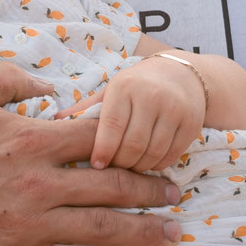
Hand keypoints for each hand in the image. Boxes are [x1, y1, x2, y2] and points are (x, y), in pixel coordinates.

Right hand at [0, 63, 182, 245]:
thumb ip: (8, 79)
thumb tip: (48, 86)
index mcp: (31, 140)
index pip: (98, 136)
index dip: (132, 138)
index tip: (154, 144)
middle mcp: (40, 183)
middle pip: (112, 185)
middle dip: (151, 188)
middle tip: (176, 193)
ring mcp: (31, 225)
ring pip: (102, 230)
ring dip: (143, 232)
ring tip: (172, 234)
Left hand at [57, 57, 205, 170]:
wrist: (182, 75)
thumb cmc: (137, 85)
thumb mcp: (111, 90)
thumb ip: (86, 108)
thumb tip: (53, 121)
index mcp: (125, 87)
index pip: (111, 126)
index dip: (102, 150)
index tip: (96, 165)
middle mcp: (152, 96)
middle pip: (132, 145)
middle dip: (120, 163)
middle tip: (113, 170)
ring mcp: (175, 110)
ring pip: (152, 153)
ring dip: (138, 168)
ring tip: (128, 169)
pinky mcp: (192, 124)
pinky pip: (171, 156)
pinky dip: (157, 166)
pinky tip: (147, 164)